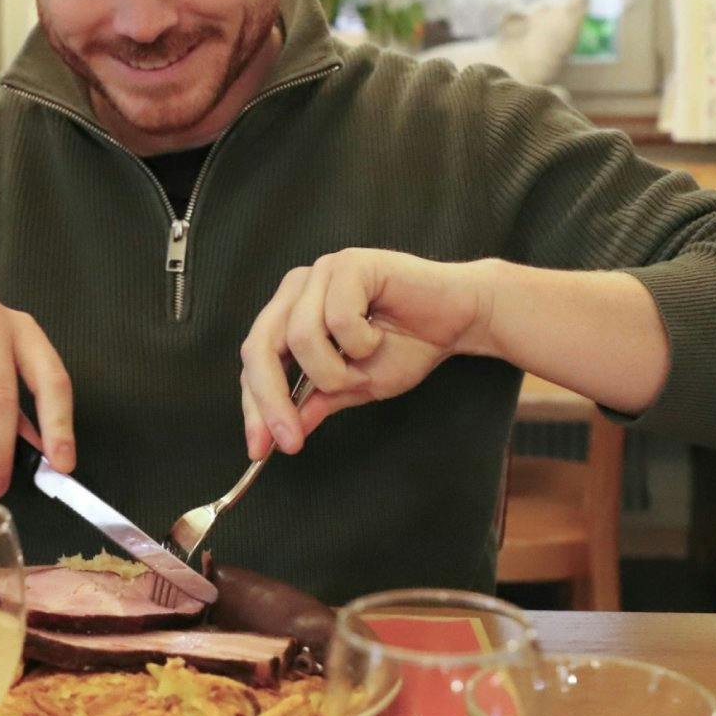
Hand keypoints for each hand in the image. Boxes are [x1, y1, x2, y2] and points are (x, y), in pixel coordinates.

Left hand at [238, 249, 493, 457]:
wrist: (461, 318)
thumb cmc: (410, 345)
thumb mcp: (356, 385)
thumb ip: (316, 401)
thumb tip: (282, 430)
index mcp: (292, 313)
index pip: (256, 362)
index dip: (254, 407)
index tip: (259, 451)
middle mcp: (299, 289)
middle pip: (260, 347)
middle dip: (272, 400)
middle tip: (290, 440)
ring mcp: (322, 273)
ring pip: (301, 337)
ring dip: (336, 370)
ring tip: (366, 364)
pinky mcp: (350, 264)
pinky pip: (339, 318)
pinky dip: (362, 342)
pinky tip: (380, 335)